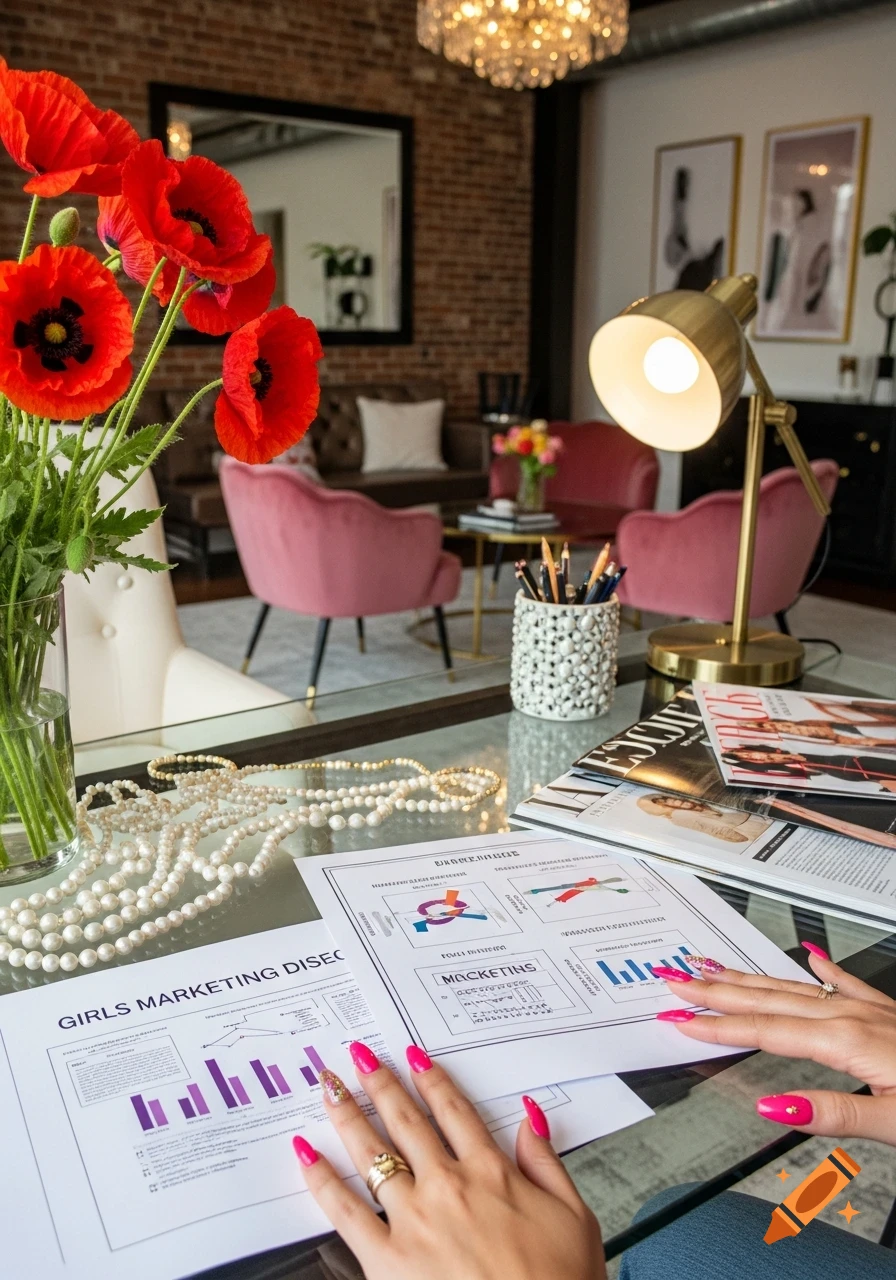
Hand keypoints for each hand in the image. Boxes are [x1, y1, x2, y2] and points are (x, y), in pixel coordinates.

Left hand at [292, 1042, 604, 1279]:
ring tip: (329, 1088)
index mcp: (492, 1174)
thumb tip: (529, 1117)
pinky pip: (346, 1210)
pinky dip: (322, 1179)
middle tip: (359, 1057)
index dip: (431, 1080)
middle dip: (380, 1084)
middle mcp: (448, 1186)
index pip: (455, 1112)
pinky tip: (307, 1154)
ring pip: (372, 1153)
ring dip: (348, 1114)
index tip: (413, 1057)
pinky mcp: (386, 1259)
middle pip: (406, 1122)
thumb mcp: (575, 1216)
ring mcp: (414, 1220)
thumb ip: (547, 1162)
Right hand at [655, 946, 895, 1141]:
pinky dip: (823, 970)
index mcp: (846, 1039)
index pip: (764, 1030)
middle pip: (769, 999)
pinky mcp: (889, 1014)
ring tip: (714, 965)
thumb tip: (773, 1106)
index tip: (676, 1016)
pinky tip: (812, 958)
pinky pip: (847, 983)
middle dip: (716, 990)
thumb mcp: (895, 1124)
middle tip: (672, 977)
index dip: (715, 1025)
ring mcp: (871, 1010)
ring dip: (751, 977)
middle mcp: (853, 1015)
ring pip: (797, 986)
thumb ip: (833, 1113)